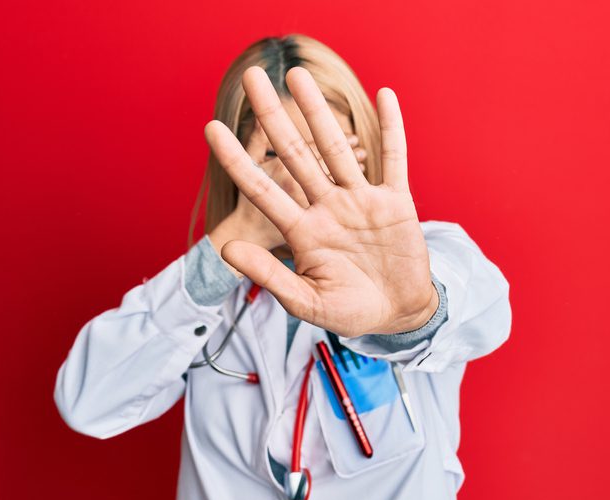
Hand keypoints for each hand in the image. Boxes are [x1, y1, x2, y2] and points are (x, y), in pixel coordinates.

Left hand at [203, 65, 437, 336]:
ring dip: (319, 112)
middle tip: (252, 77)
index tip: (211, 128)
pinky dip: (391, 128)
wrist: (397, 314)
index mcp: (303, 231)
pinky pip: (394, 159)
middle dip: (273, 116)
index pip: (263, 187)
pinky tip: (384, 95)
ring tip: (298, 75)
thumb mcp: (306, 301)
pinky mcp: (395, 202)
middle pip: (295, 153)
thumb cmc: (351, 311)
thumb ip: (269, 275)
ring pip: (336, 148)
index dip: (237, 159)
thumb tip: (226, 250)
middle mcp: (327, 207)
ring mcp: (360, 201)